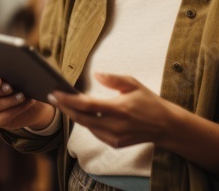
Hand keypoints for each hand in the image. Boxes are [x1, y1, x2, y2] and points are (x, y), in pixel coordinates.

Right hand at [0, 72, 55, 130]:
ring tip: (22, 96)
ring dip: (9, 101)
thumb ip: (17, 72)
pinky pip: (0, 119)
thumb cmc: (25, 86)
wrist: (34, 104)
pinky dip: (14, 111)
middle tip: (10, 88)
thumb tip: (22, 69)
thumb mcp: (23, 77)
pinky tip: (25, 104)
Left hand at [50, 72, 183, 148]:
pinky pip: (95, 133)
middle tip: (53, 97)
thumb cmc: (148, 102)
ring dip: (75, 115)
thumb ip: (114, 79)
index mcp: (119, 108)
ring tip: (64, 103)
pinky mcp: (115, 144)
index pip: (87, 105)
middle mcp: (115, 125)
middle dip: (65, 108)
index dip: (68, 100)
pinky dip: (87, 123)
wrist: (165, 125)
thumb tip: (96, 74)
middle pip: (81, 118)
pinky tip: (82, 114)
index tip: (56, 93)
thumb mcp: (134, 84)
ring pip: (87, 126)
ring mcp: (115, 137)